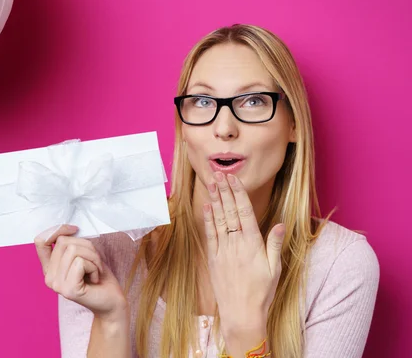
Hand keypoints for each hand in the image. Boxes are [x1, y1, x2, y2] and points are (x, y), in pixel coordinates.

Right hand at [34, 224, 127, 320]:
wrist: (111, 302)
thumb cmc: (100, 277)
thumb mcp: (84, 255)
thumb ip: (71, 244)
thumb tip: (69, 230)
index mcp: (50, 269)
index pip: (40, 241)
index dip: (57, 230)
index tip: (74, 230)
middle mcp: (49, 277)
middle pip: (63, 242)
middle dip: (86, 247)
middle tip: (94, 263)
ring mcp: (57, 285)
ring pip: (73, 250)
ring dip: (92, 257)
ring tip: (96, 270)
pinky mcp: (68, 289)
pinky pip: (80, 262)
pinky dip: (94, 266)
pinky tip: (95, 278)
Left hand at [203, 172, 284, 347]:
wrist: (242, 313)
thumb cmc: (262, 292)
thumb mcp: (274, 268)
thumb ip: (275, 244)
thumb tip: (280, 223)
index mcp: (253, 244)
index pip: (244, 212)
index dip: (238, 193)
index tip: (233, 179)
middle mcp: (236, 244)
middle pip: (229, 211)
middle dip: (223, 190)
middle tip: (218, 173)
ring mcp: (223, 250)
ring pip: (218, 220)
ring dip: (214, 200)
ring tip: (211, 184)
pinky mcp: (213, 258)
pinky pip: (210, 235)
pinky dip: (208, 219)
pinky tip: (206, 207)